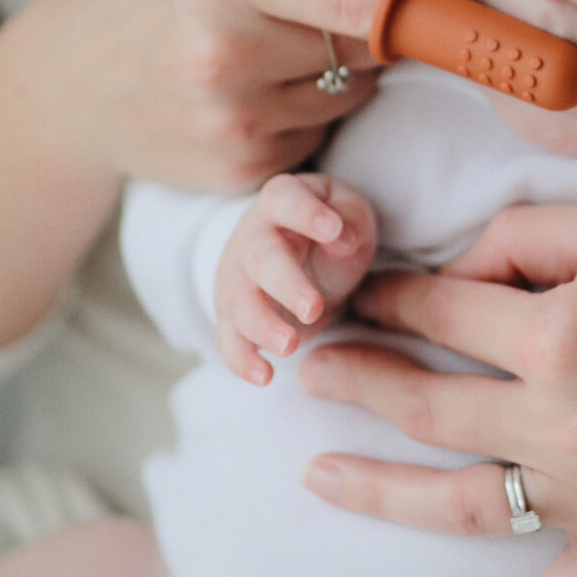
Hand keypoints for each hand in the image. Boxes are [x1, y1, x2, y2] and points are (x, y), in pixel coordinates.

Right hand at [0, 0, 392, 192]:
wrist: (74, 79)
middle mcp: (226, 49)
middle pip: (371, 44)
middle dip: (372, 27)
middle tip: (317, 8)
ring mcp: (232, 119)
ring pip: (354, 94)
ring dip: (339, 73)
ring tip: (270, 50)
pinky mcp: (241, 170)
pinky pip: (321, 134)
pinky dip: (306, 114)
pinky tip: (252, 94)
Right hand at [214, 173, 378, 384]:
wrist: (299, 255)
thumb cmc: (329, 231)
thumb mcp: (349, 214)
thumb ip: (349, 219)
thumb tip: (341, 238)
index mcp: (281, 203)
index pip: (286, 199)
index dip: (306, 213)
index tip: (334, 231)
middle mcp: (252, 239)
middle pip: (261, 258)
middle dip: (285, 284)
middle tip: (312, 307)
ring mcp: (238, 279)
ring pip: (239, 302)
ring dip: (261, 326)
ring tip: (290, 346)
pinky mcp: (233, 317)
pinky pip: (227, 339)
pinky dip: (240, 359)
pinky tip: (263, 376)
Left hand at [298, 201, 576, 576]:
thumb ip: (521, 237)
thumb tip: (450, 273)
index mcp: (561, 333)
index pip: (437, 314)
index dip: (384, 299)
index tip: (355, 296)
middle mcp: (568, 422)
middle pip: (426, 408)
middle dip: (353, 382)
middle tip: (307, 368)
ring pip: (461, 506)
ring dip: (378, 492)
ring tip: (319, 473)